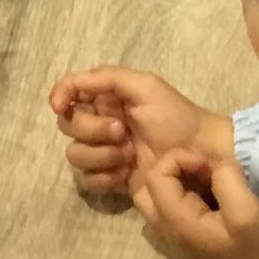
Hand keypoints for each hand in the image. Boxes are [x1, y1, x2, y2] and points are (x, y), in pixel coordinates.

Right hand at [48, 66, 230, 197]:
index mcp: (108, 98)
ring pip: (75, 155)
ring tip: (128, 156)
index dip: (60, 97)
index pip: (70, 93)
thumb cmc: (176, 117)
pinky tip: (124, 175)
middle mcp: (101, 124)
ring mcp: (105, 153)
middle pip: (69, 126)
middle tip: (122, 132)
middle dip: (92, 130)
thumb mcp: (146, 86)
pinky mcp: (111, 179)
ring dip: (100, 155)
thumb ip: (107, 78)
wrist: (198, 156)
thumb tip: (70, 85)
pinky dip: (103, 177)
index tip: (61, 106)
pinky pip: (87, 181)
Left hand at [132, 148, 258, 258]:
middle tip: (202, 169)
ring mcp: (180, 234)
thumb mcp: (247, 208)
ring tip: (210, 178)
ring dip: (180, 178)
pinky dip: (189, 189)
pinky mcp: (193, 234)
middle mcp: (171, 231)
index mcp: (178, 224)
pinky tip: (215, 190)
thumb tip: (215, 166)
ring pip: (159, 195)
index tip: (208, 166)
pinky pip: (175, 203)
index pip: (154, 177)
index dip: (179, 160)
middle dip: (172, 168)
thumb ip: (225, 178)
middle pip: (146, 188)